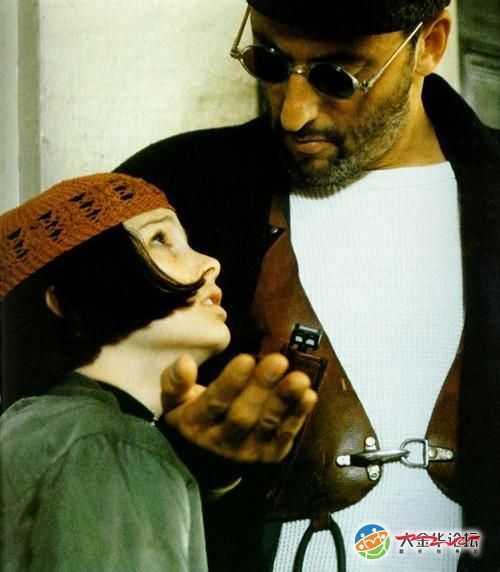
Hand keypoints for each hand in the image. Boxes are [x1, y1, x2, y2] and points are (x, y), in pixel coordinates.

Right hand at [161, 353, 316, 463]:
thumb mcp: (174, 402)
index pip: (213, 404)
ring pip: (267, 425)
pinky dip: (298, 417)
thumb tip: (185, 362)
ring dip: (285, 400)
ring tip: (299, 378)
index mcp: (195, 424)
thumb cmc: (193, 419)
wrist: (206, 465)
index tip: (246, 359)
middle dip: (262, 387)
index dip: (230, 383)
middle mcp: (221, 442)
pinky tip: (308, 396)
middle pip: (243, 415)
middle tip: (278, 360)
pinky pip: (285, 436)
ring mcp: (247, 452)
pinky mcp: (269, 456)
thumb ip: (176, 382)